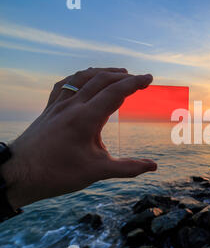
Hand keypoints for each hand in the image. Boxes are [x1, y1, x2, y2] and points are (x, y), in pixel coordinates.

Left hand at [1, 67, 156, 208]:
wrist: (19, 174)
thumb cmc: (57, 174)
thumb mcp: (97, 172)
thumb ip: (128, 168)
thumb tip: (153, 166)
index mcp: (86, 118)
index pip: (115, 92)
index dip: (135, 84)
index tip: (149, 78)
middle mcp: (72, 106)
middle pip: (101, 80)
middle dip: (124, 77)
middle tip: (140, 79)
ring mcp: (58, 105)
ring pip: (83, 78)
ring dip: (103, 72)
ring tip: (118, 73)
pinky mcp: (49, 109)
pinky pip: (65, 84)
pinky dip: (80, 78)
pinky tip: (84, 80)